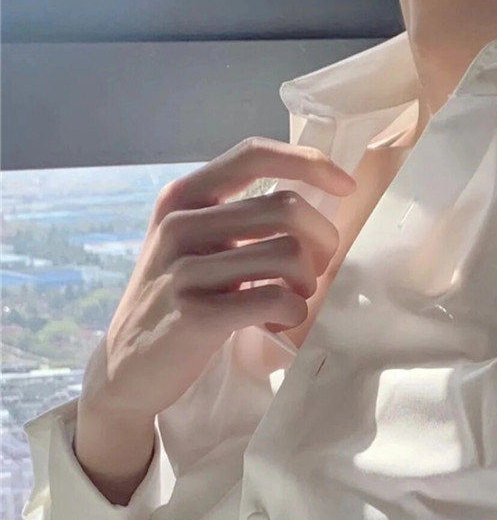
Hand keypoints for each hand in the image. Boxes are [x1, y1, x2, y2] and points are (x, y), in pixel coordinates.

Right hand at [80, 137, 355, 420]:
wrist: (129, 364)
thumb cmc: (176, 299)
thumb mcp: (194, 246)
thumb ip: (238, 220)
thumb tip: (316, 209)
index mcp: (183, 197)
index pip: (253, 155)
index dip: (309, 163)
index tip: (345, 187)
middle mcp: (180, 223)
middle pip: (287, 208)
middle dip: (322, 241)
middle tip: (315, 271)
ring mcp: (184, 269)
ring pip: (288, 254)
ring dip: (308, 283)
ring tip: (293, 300)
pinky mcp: (196, 314)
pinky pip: (275, 300)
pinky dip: (293, 313)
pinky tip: (279, 322)